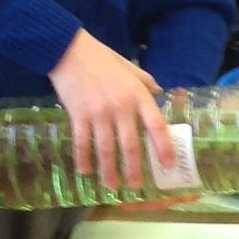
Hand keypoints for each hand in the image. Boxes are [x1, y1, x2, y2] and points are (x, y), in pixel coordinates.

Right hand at [48, 29, 172, 190]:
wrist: (69, 51)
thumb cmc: (103, 60)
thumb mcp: (131, 68)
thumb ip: (146, 83)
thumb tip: (160, 93)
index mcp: (138, 96)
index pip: (156, 126)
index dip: (163, 147)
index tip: (168, 165)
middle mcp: (121, 108)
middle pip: (130, 146)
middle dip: (134, 170)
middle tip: (136, 187)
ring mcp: (98, 113)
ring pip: (106, 149)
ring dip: (109, 171)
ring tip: (112, 186)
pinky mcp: (78, 115)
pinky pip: (82, 142)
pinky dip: (83, 158)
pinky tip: (85, 171)